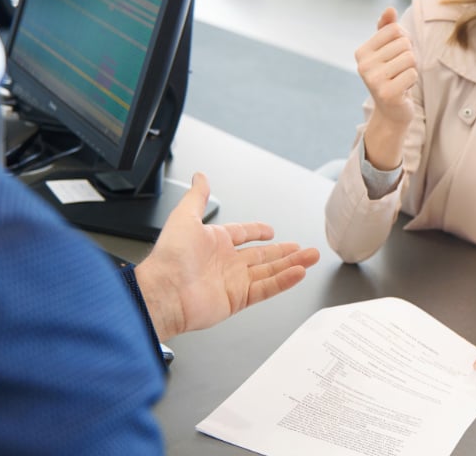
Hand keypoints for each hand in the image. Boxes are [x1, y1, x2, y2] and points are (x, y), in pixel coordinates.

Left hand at [134, 173, 320, 341]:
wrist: (164, 292)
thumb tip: (200, 177)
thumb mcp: (185, 216)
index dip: (257, 231)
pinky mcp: (238, 299)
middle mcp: (225, 262)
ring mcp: (233, 282)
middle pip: (262, 255)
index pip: (242, 234)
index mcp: (214, 243)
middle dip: (284, 251)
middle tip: (302, 248)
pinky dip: (284, 281)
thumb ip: (197, 196)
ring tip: (311, 257)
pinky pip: (266, 288)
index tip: (269, 230)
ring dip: (292, 263)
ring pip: (270, 271)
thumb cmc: (169, 257)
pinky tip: (299, 272)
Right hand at [356, 7, 417, 127]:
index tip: (396, 56)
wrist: (391, 110)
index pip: (395, 29)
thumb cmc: (391, 75)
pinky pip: (412, 73)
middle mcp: (363, 65)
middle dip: (408, 56)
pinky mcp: (387, 93)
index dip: (404, 40)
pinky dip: (412, 80)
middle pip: (404, 44)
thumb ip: (387, 28)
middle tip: (399, 71)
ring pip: (410, 58)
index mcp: (362, 52)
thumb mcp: (388, 50)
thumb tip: (390, 9)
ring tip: (401, 79)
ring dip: (411, 69)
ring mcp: (373, 80)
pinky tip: (403, 89)